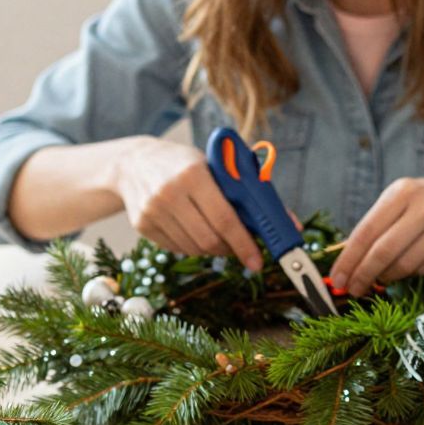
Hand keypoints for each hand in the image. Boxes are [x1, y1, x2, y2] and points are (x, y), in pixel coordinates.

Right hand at [109, 137, 259, 269]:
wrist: (133, 163)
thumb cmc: (184, 164)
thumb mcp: (215, 167)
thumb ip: (251, 194)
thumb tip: (290, 223)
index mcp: (193, 174)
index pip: (225, 218)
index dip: (244, 244)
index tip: (257, 261)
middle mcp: (169, 193)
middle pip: (209, 240)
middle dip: (231, 250)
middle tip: (242, 249)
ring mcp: (152, 211)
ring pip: (194, 249)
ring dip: (213, 249)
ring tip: (217, 235)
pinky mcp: (142, 225)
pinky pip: (177, 249)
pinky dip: (192, 247)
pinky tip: (193, 230)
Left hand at [328, 175, 423, 296]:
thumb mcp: (403, 200)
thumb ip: (377, 224)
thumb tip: (346, 261)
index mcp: (403, 191)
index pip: (366, 231)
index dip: (348, 259)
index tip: (336, 279)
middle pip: (384, 251)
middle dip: (363, 275)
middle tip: (352, 289)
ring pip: (405, 265)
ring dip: (388, 276)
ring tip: (382, 276)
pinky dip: (412, 274)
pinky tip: (410, 268)